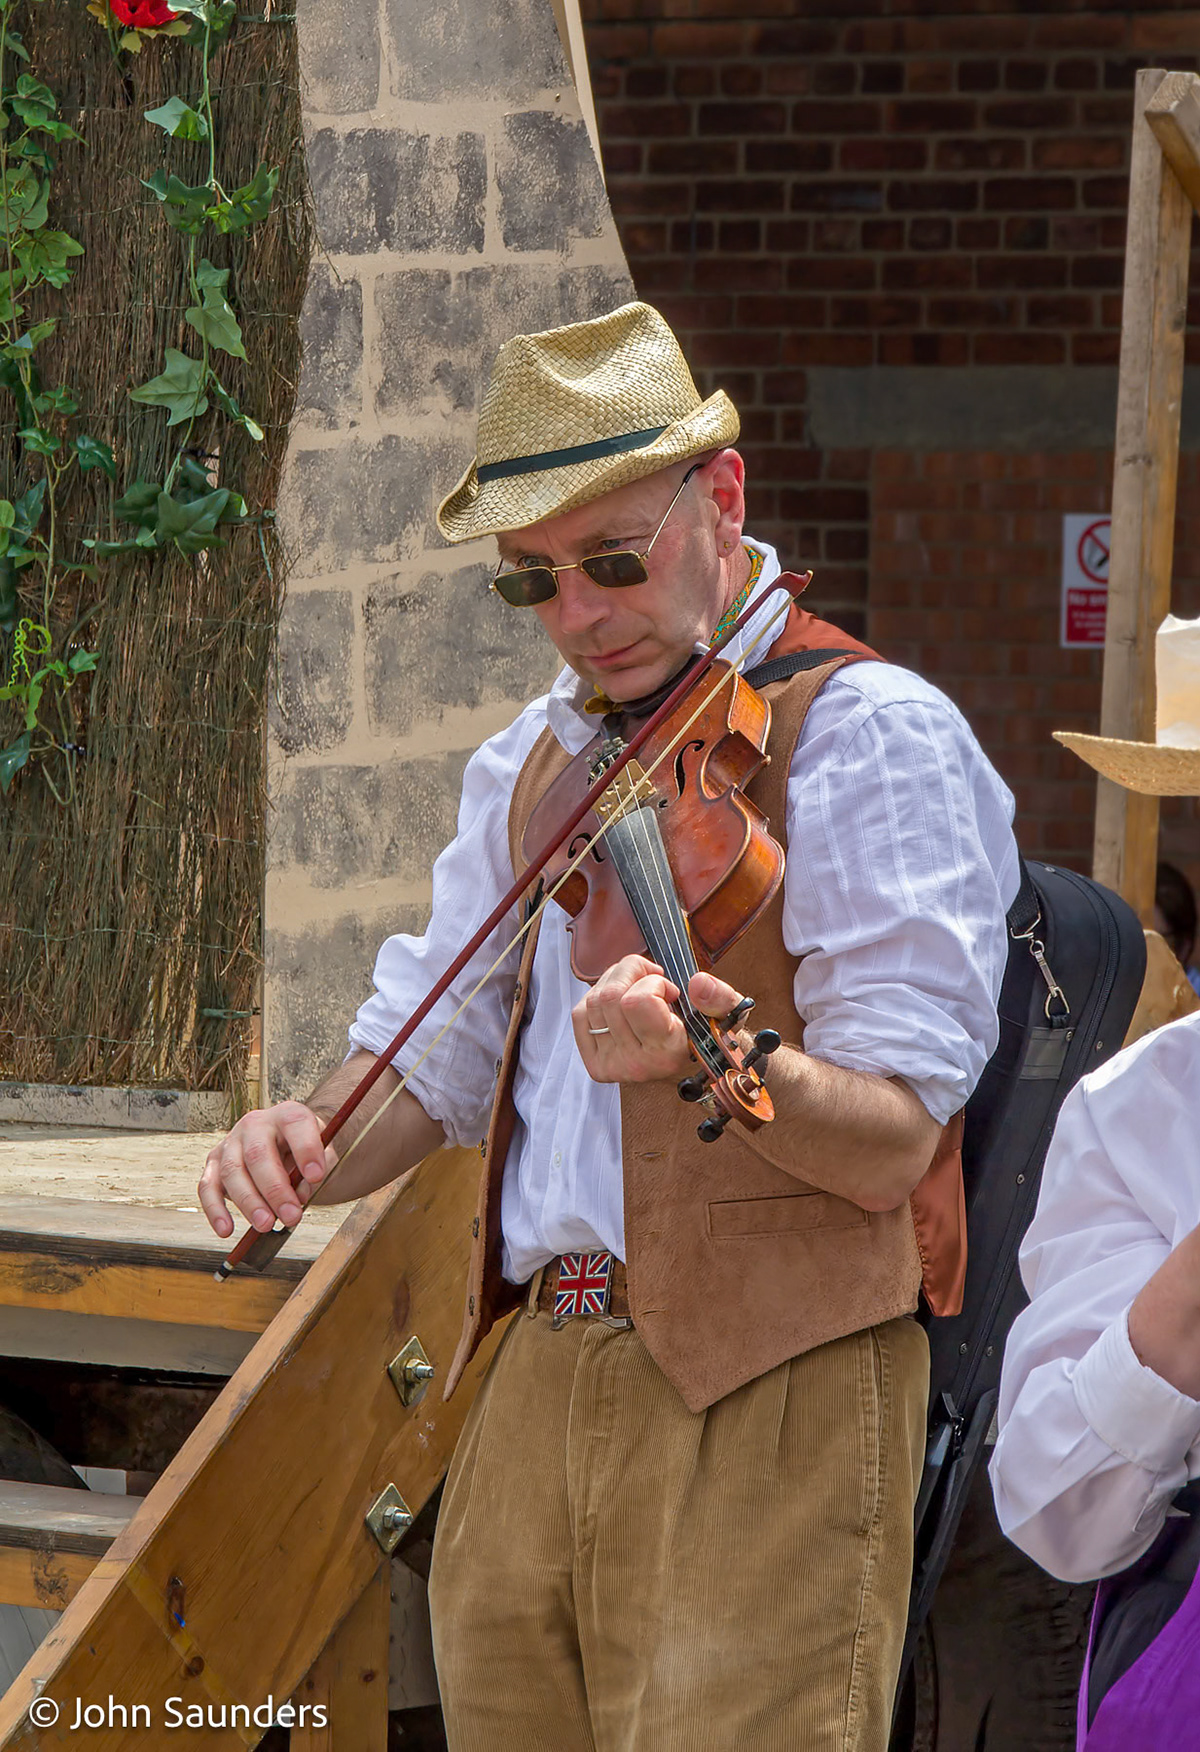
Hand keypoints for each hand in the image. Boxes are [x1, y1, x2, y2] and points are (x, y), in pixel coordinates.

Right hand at [198, 1101, 336, 1239]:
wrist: (285, 1144)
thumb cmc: (303, 1150)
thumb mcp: (322, 1152)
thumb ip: (318, 1169)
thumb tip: (298, 1196)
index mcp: (287, 1115)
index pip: (295, 1124)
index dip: (306, 1150)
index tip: (316, 1176)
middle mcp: (256, 1124)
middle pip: (258, 1154)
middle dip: (275, 1189)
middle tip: (291, 1216)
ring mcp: (231, 1142)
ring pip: (232, 1172)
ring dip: (249, 1203)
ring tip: (266, 1225)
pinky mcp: (214, 1163)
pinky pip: (208, 1187)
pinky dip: (215, 1210)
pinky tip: (226, 1230)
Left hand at [572, 953, 744, 1084]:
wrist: (694, 1071)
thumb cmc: (707, 1036)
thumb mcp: (727, 1015)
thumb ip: (720, 997)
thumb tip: (697, 983)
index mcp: (667, 1053)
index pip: (638, 1001)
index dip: (653, 983)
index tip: (670, 991)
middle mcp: (636, 1064)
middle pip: (611, 995)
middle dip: (632, 972)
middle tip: (652, 978)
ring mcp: (612, 1065)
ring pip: (594, 1000)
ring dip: (615, 980)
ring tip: (637, 986)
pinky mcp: (595, 1063)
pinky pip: (580, 1014)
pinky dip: (597, 997)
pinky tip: (620, 1001)